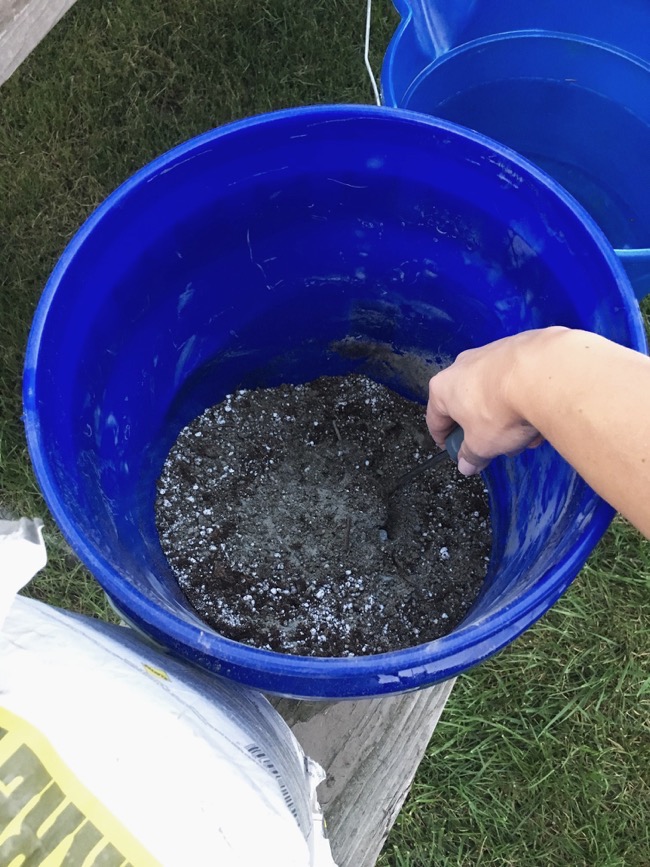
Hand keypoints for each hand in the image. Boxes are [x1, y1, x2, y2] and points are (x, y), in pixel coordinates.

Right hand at [426, 330, 551, 474]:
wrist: (543, 375)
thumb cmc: (501, 409)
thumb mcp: (483, 445)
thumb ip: (471, 456)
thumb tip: (466, 464)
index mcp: (443, 388)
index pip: (435, 419)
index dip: (443, 439)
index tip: (453, 450)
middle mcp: (463, 366)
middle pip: (468, 405)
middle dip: (483, 430)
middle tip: (496, 447)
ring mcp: (491, 354)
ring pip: (494, 394)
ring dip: (507, 417)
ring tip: (526, 435)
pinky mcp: (518, 349)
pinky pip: (516, 381)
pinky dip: (523, 399)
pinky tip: (540, 416)